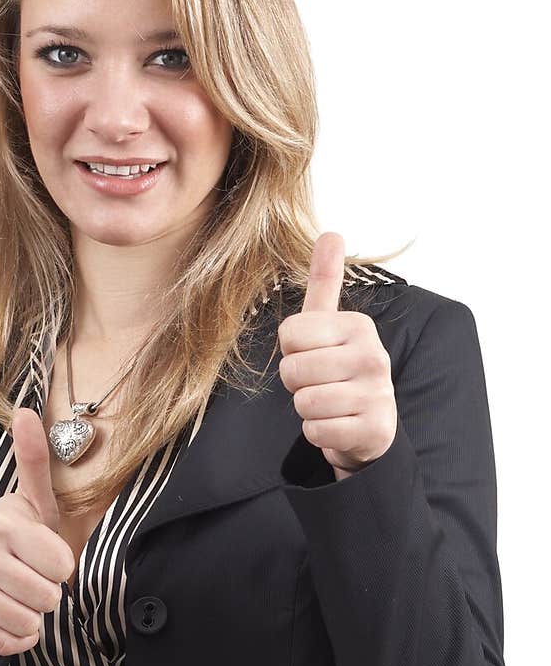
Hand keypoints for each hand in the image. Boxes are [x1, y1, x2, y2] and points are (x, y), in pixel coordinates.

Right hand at [0, 407, 75, 655]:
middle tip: (30, 577)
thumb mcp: (32, 501)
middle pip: (48, 597)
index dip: (61, 566)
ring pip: (30, 623)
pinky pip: (11, 644)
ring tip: (17, 594)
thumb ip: (35, 460)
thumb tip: (26, 410)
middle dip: (47, 593)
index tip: (44, 556)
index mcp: (4, 524)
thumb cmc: (16, 538)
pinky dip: (16, 637)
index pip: (62, 566)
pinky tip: (4, 615)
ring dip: (32, 616)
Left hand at [277, 232, 398, 479]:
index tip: (312, 354)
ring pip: (304, 403)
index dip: (291, 350)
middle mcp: (373, 355)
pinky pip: (317, 431)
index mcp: (358, 325)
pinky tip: (338, 424)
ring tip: (329, 403)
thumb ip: (325, 281)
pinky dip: (319, 433)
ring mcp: (377, 394)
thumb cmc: (339, 370)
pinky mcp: (375, 430)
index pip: (289, 334)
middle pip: (292, 370)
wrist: (370, 425)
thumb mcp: (329, 325)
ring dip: (307, 409)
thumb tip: (331, 232)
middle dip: (296, 383)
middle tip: (319, 383)